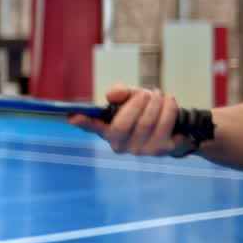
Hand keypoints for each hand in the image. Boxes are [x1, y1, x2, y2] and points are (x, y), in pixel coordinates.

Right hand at [69, 85, 183, 155]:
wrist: (169, 129)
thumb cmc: (142, 111)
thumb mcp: (129, 98)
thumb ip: (120, 92)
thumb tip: (112, 95)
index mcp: (106, 130)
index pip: (91, 126)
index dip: (83, 122)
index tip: (73, 117)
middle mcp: (119, 145)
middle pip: (125, 123)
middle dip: (138, 102)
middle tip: (147, 92)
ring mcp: (139, 150)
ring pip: (147, 123)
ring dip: (156, 103)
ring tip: (159, 95)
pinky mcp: (160, 150)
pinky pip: (165, 126)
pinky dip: (169, 109)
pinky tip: (170, 103)